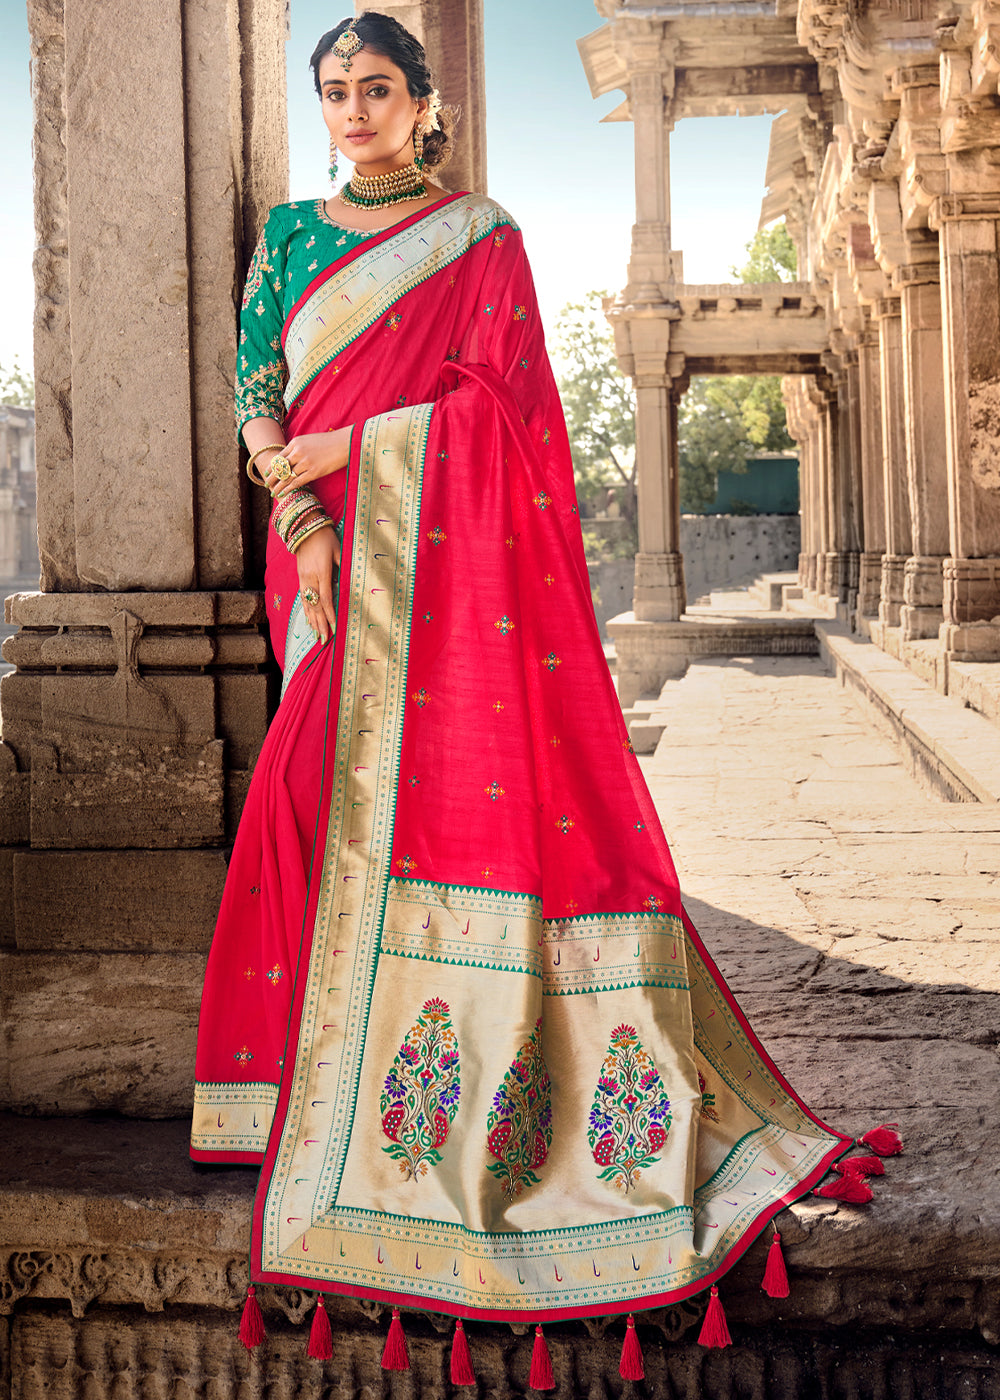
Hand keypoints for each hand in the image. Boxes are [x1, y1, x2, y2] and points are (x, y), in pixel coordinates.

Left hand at [267, 427, 352, 496]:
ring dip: (279, 486)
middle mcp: (297, 452)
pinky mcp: (314, 472)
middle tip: (267, 484)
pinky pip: (297, 482)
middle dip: (272, 477)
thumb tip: (290, 459)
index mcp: (295, 442)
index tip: (267, 473)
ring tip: (273, 492)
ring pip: (287, 477)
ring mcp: (305, 462)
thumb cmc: (329, 442)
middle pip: (280, 467)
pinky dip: (289, 488)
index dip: (272, 467)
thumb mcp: (310, 440)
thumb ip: (299, 448)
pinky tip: (283, 493)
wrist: (345, 443)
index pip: (279, 457)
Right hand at [296, 526, 339, 645]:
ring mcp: (303, 578)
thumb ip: (342, 568)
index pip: (326, 598)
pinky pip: (303, 597)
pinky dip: (306, 610)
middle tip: (324, 640)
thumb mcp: (339, 550)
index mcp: (322, 571)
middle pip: (315, 606)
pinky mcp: (300, 576)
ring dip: (312, 621)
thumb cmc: (325, 537)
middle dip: (320, 624)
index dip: (330, 614)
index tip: (334, 627)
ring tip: (316, 635)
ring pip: (307, 604)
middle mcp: (310, 577)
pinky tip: (308, 620)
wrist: (304, 526)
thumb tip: (347, 586)